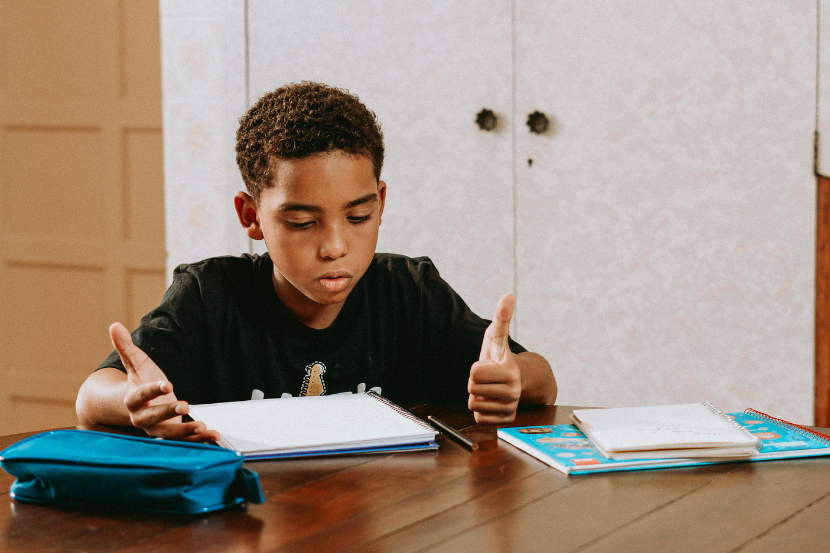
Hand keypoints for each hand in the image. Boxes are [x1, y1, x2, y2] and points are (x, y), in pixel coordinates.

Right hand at [109, 322, 219, 441]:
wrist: (139, 406)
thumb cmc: (140, 381)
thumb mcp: (136, 364)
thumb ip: (126, 348)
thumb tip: (114, 326)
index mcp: (132, 400)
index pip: (140, 396)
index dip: (152, 391)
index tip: (168, 384)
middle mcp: (142, 418)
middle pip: (152, 418)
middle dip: (167, 413)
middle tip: (185, 406)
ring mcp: (156, 429)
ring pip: (168, 434)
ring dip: (185, 432)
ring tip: (202, 426)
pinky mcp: (170, 435)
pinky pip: (183, 441)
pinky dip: (197, 440)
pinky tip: (212, 435)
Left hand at [468, 294, 521, 423]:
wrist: (517, 380)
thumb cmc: (501, 357)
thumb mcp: (497, 337)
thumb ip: (501, 316)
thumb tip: (508, 295)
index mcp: (509, 370)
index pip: (473, 373)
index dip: (476, 367)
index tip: (488, 365)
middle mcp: (513, 391)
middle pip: (472, 389)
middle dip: (475, 382)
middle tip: (488, 378)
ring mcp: (510, 407)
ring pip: (474, 405)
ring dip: (478, 396)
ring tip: (490, 388)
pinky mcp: (505, 420)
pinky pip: (479, 419)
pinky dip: (481, 411)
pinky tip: (491, 401)